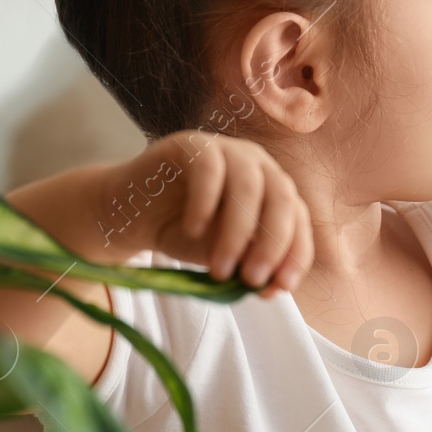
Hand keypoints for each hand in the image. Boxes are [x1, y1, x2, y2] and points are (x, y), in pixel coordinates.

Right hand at [100, 131, 313, 297]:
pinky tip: (193, 230)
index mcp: (273, 190)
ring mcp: (226, 150)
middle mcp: (257, 165)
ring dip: (238, 232)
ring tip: (219, 268)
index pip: (299, 219)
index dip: (295, 253)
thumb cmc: (183, 234)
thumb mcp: (222, 257)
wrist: (132, 215)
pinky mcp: (192, 144)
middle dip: (272, 244)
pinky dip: (205, 203)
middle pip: (282, 198)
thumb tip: (273, 286)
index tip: (280, 287)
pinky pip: (209, 168)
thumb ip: (247, 265)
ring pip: (248, 185)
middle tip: (252, 280)